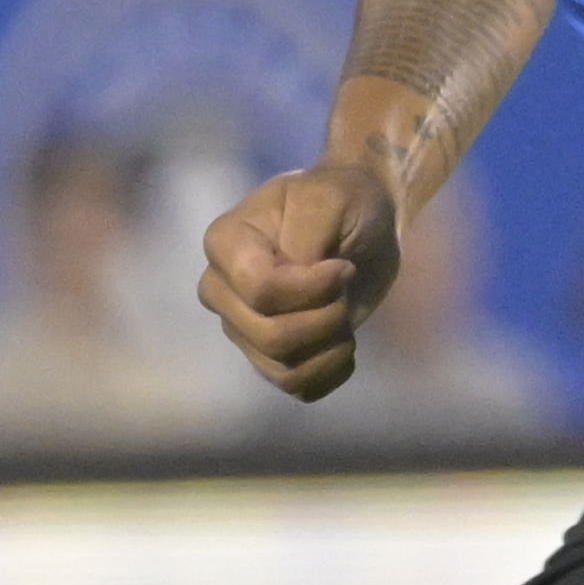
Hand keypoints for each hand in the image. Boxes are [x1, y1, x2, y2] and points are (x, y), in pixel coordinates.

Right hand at [200, 156, 401, 401]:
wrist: (362, 218)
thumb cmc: (343, 200)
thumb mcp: (328, 198)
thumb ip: (305, 235)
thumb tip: (296, 278)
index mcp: (225, 242)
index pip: (261, 291)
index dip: (312, 289)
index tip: (342, 267)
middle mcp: (222, 289)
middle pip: (270, 336)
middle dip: (326, 319)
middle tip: (347, 288)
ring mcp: (241, 326)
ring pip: (282, 367)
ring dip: (331, 346)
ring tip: (346, 313)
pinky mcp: (269, 354)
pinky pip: (295, 386)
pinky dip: (329, 372)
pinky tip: (344, 343)